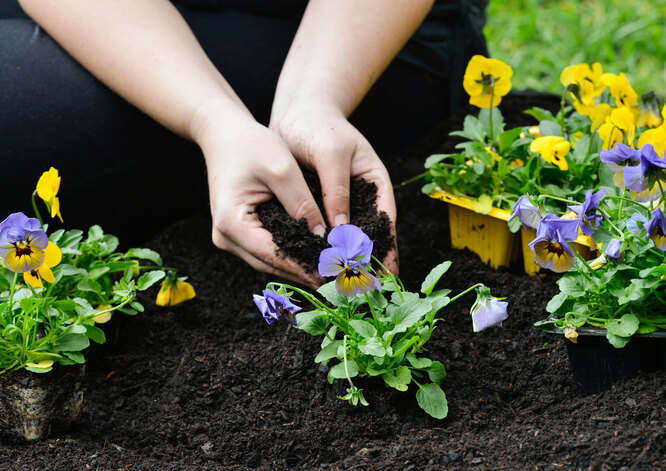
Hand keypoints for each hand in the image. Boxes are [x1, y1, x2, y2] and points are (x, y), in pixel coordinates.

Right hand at [195, 108, 327, 287]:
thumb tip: (323, 237)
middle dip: (304, 271)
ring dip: (299, 266)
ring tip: (331, 271)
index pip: (273, 254)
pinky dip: (290, 254)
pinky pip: (267, 250)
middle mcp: (225, 236)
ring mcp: (230, 237)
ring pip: (269, 261)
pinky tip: (314, 256)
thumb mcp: (282, 169)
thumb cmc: (251, 145)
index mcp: (231, 222)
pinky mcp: (239, 232)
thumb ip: (302, 204)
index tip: (333, 273)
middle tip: (338, 278)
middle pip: (270, 263)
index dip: (304, 266)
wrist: (224, 134)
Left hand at [270, 98, 398, 273]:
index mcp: (376, 182)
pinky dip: (321, 249)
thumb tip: (341, 230)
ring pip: (344, 238)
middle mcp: (360, 196)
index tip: (388, 274)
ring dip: (343, 260)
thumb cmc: (318, 125)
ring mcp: (340, 202)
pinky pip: (322, 232)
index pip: (386, 220)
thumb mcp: (331, 152)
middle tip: (365, 292)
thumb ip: (336, 189)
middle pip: (367, 235)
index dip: (387, 247)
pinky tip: (315, 266)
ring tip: (341, 287)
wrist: (295, 113)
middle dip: (366, 262)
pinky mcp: (319, 206)